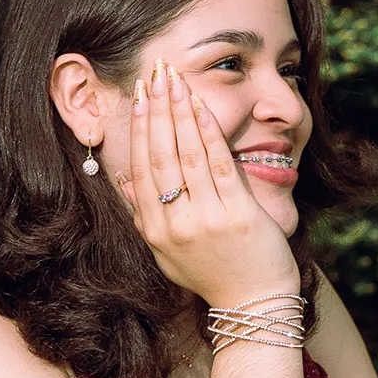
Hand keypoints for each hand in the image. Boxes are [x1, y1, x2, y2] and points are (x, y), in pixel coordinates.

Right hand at [124, 65, 297, 310]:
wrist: (253, 304)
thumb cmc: (213, 275)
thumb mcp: (167, 253)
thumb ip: (144, 217)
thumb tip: (124, 180)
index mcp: (155, 231)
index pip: (141, 168)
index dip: (137, 129)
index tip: (137, 97)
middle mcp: (174, 224)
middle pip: (159, 155)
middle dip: (155, 110)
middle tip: (153, 74)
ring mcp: (205, 219)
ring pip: (186, 154)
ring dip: (178, 112)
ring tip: (173, 80)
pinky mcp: (237, 214)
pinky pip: (219, 164)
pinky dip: (208, 132)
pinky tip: (201, 106)